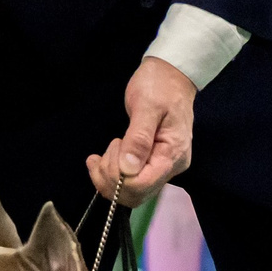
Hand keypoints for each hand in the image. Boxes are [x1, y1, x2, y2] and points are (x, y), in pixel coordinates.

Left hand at [86, 56, 195, 204]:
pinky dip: (110, 175)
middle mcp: (170, 167)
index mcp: (172, 154)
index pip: (141, 185)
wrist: (170, 76)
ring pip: (130, 192)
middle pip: (135, 194)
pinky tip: (99, 160)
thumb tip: (127, 169)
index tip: (113, 149)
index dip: (118, 176)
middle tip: (108, 149)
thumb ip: (138, 139)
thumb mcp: (147, 106)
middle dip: (111, 178)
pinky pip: (129, 181)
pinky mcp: (151, 164)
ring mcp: (161, 167)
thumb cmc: (160, 86)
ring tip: (103, 153)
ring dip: (108, 177)